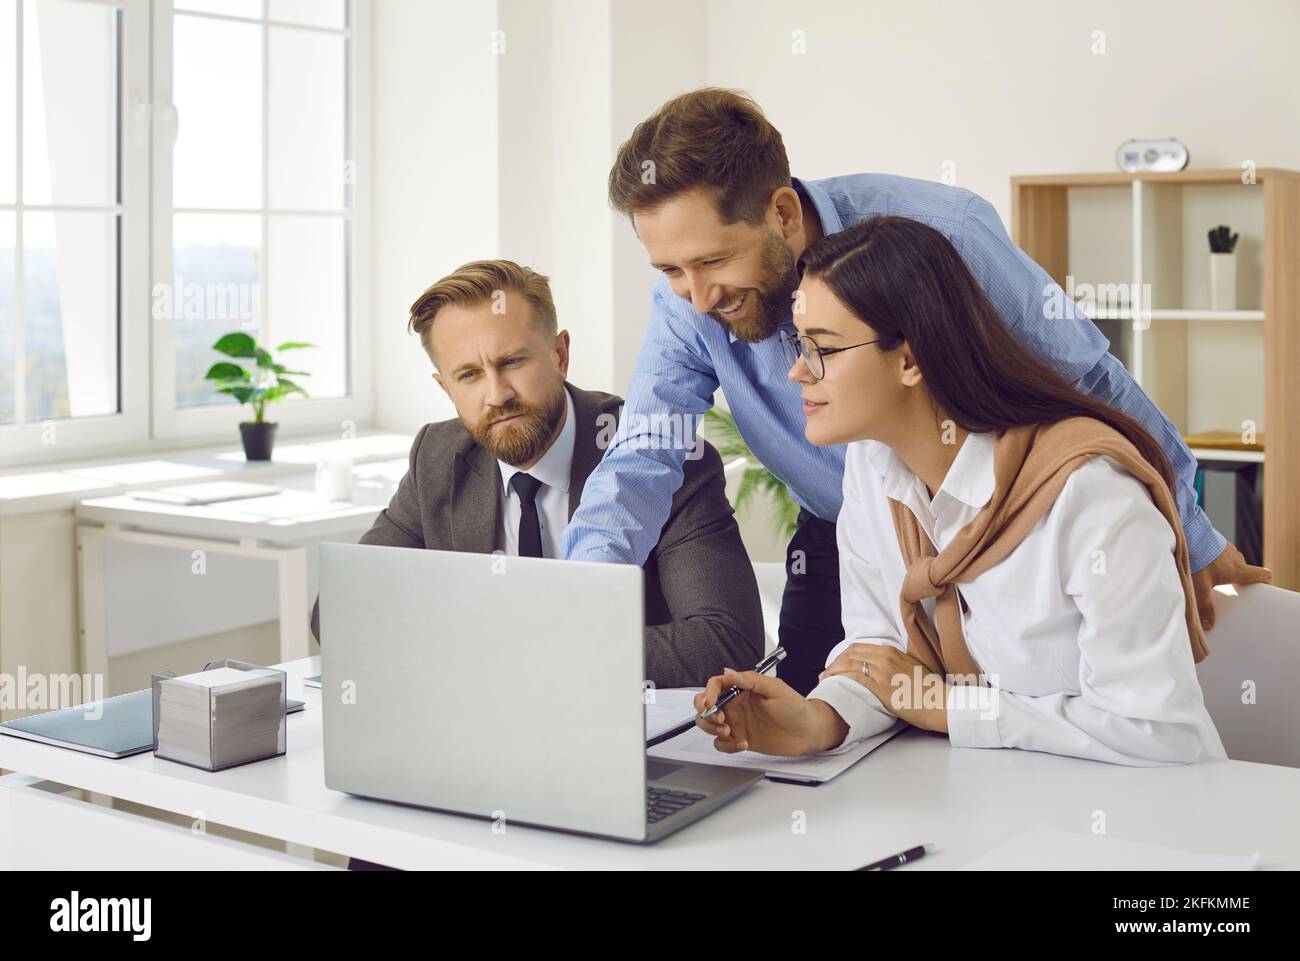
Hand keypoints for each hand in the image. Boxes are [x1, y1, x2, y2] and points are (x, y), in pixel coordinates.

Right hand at [693, 668, 847, 755]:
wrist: (809, 732)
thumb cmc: (797, 707)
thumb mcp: (775, 688)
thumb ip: (750, 680)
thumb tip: (728, 672)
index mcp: (743, 689)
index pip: (716, 686)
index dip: (708, 693)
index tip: (710, 704)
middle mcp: (736, 705)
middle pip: (706, 706)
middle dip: (706, 713)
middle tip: (720, 720)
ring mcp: (737, 722)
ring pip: (709, 725)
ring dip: (712, 729)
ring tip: (728, 731)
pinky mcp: (740, 739)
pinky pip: (722, 744)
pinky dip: (726, 746)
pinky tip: (742, 743)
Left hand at [819, 643, 949, 732]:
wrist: (941, 703)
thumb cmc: (928, 690)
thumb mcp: (910, 667)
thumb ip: (894, 663)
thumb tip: (879, 668)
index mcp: (892, 651)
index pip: (859, 647)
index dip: (843, 655)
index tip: (836, 663)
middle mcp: (886, 658)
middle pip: (851, 654)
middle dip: (835, 662)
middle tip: (826, 672)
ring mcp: (883, 672)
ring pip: (850, 665)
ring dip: (834, 671)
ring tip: (826, 679)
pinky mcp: (882, 688)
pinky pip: (856, 679)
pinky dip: (842, 679)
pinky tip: (835, 684)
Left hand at [1192, 542, 1270, 630]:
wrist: (1185, 534)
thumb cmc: (1196, 559)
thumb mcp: (1200, 587)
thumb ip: (1204, 606)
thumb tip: (1208, 626)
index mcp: (1239, 569)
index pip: (1263, 574)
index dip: (1264, 582)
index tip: (1260, 590)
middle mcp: (1236, 557)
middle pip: (1245, 570)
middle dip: (1239, 580)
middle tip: (1228, 589)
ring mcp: (1226, 548)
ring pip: (1232, 561)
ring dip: (1225, 569)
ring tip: (1210, 577)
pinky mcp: (1214, 541)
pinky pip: (1220, 553)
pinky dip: (1215, 560)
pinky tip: (1201, 563)